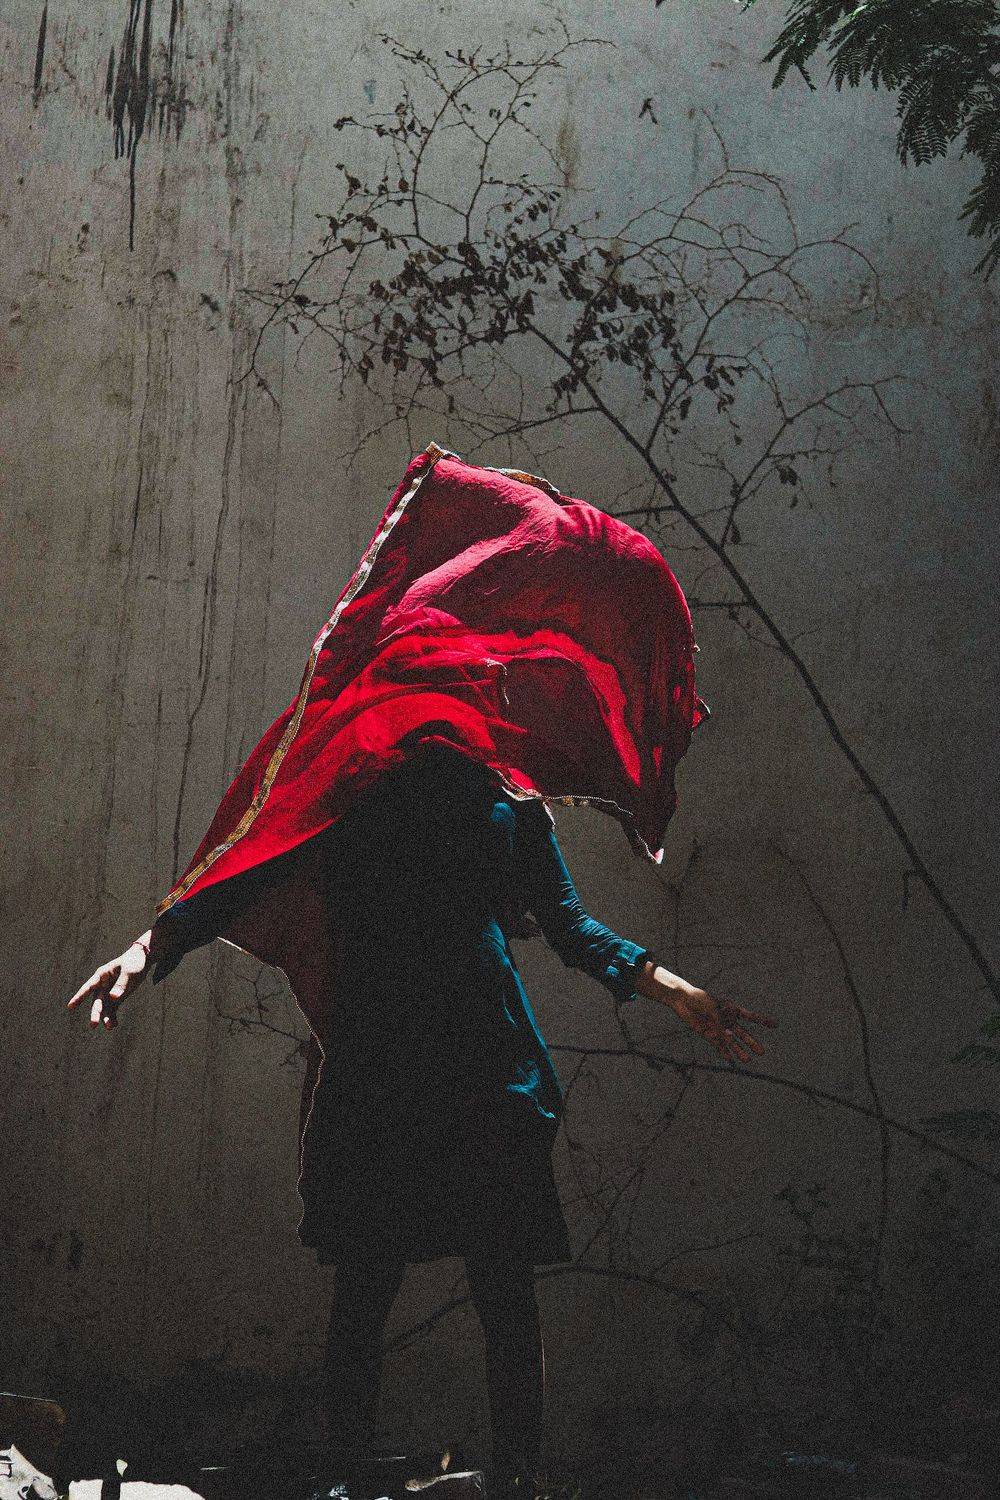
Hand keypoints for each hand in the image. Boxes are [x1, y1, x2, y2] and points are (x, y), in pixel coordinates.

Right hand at [66, 933, 152, 1030]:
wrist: (142, 960)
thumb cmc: (133, 962)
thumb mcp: (129, 971)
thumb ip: (121, 984)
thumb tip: (113, 998)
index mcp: (101, 975)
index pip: (88, 987)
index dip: (79, 997)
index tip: (70, 1006)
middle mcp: (102, 986)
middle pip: (97, 1001)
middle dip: (95, 1013)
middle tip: (93, 1025)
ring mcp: (109, 993)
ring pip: (104, 1008)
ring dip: (106, 1018)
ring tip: (110, 1027)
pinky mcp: (117, 998)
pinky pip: (112, 1010)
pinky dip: (113, 1017)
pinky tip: (114, 1025)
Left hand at [638, 961, 775, 1062]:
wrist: (683, 1000)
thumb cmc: (699, 1000)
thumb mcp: (713, 1009)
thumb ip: (721, 1023)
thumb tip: (729, 1037)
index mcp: (731, 1009)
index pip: (749, 1015)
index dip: (762, 1021)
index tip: (775, 1025)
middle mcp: (727, 1019)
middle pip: (742, 1033)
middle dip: (751, 1042)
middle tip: (762, 1052)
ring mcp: (718, 1027)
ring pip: (731, 1041)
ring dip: (739, 1050)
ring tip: (747, 1060)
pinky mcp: (708, 1033)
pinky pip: (718, 1044)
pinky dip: (723, 1051)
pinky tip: (730, 1058)